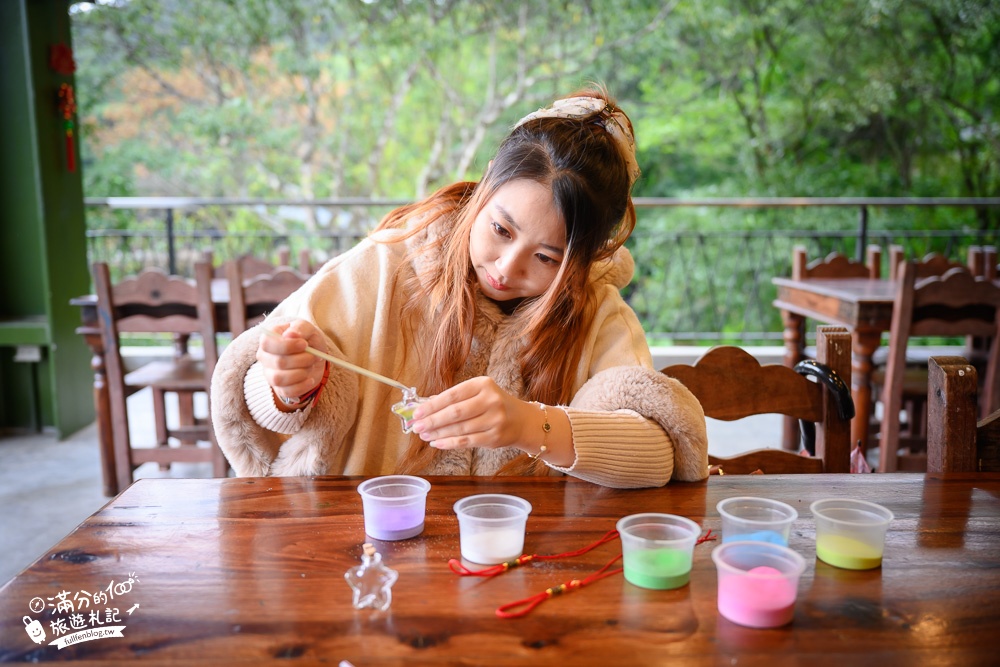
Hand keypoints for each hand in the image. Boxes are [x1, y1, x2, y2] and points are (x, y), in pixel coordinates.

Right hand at [256, 320, 327, 402]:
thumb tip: (290, 335)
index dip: (287, 345)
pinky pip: (286, 392)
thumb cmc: (307, 340)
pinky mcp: (279, 388)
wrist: (315, 357)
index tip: (304, 344)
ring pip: (279, 378)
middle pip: (278, 362)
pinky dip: (302, 386)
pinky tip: (310, 379)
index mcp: (269, 339)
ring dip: (301, 373)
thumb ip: (300, 328)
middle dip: (301, 360)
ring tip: (310, 366)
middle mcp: (265, 357)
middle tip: (314, 356)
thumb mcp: (308, 329)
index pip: (267, 343)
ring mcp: (270, 374)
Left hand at [409, 377, 533, 449]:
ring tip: (424, 435)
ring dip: (438, 433)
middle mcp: (491, 400)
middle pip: (455, 412)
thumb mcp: (478, 394)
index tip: (417, 412)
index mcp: (483, 384)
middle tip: (417, 426)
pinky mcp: (494, 437)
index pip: (452, 395)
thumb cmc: (493, 405)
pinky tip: (437, 443)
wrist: (522, 421)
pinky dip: (449, 443)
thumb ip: (454, 399)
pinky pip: (466, 441)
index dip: (432, 405)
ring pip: (459, 428)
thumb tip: (425, 406)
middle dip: (432, 420)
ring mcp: (494, 419)